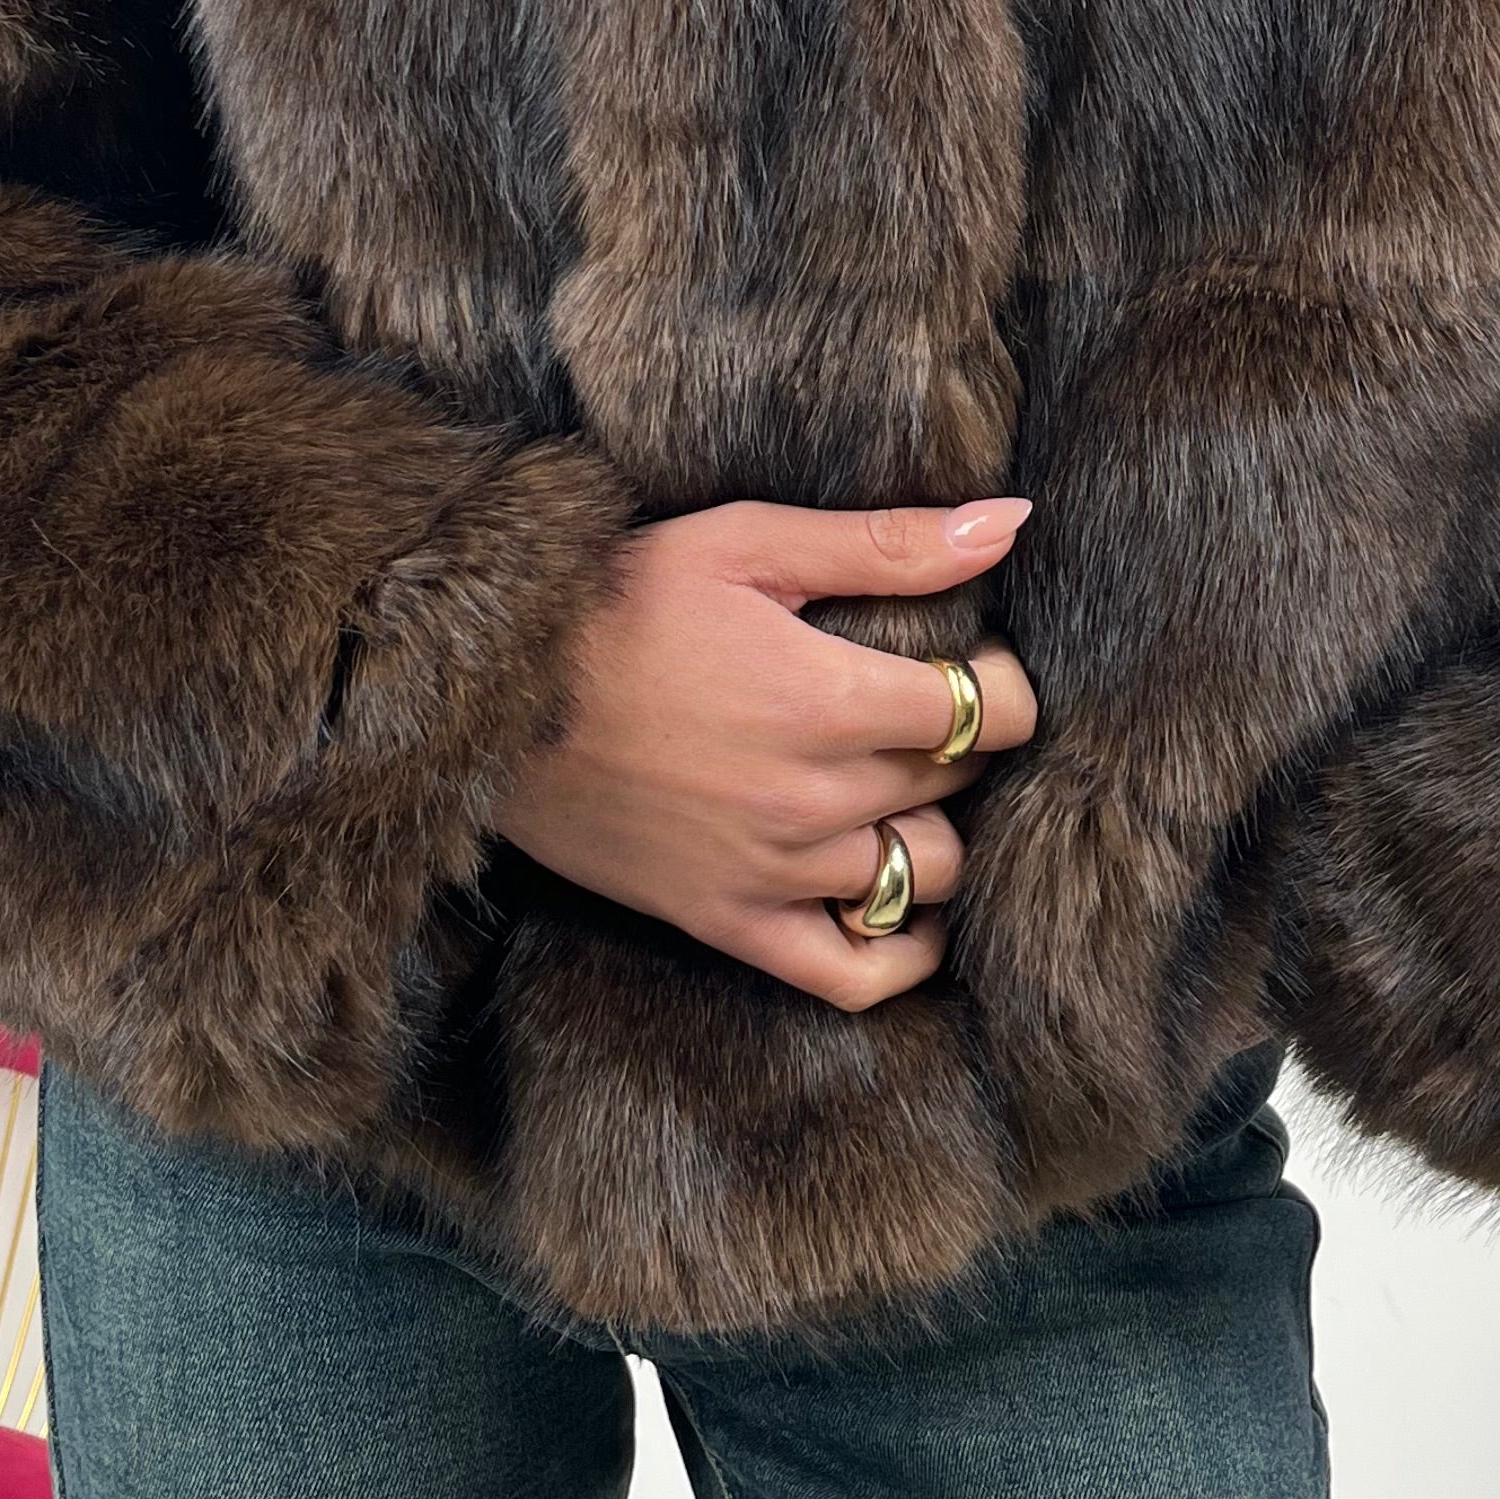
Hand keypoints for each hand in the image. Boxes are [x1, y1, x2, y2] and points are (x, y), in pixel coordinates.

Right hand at [489, 496, 1039, 1007]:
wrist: (489, 692)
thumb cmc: (618, 600)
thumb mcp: (748, 544)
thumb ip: (888, 544)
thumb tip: (1010, 522)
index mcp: (829, 700)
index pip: (991, 712)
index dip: (1005, 685)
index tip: (979, 664)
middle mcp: (814, 799)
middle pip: (956, 786)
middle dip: (958, 744)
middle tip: (922, 710)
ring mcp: (772, 872)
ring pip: (923, 873)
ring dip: (931, 829)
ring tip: (901, 788)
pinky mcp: (725, 922)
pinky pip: (852, 975)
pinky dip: (904, 954)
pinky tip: (914, 915)